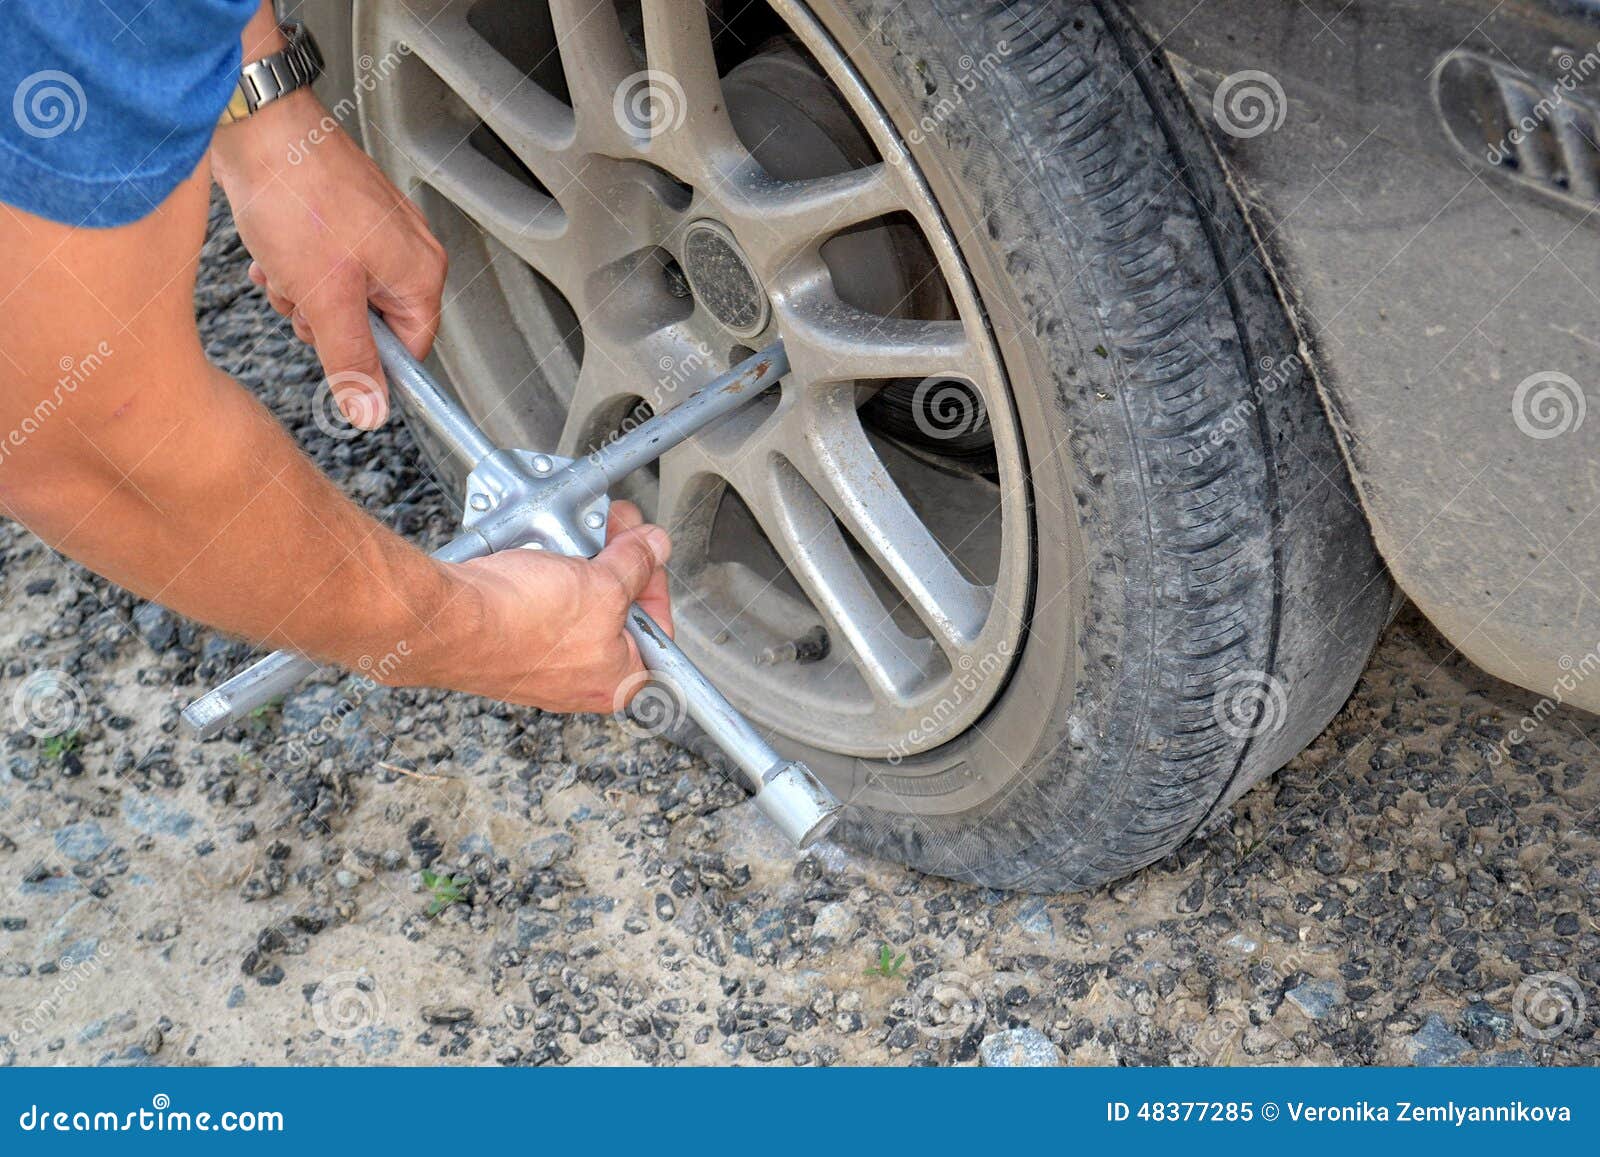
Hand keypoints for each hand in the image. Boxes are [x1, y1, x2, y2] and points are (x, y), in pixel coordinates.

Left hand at [211, 89, 446, 427]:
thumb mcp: (323, 297)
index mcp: (419, 273)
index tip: (330, 351)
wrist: (258, 125)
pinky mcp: (343, 217)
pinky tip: (272, 251)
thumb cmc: (297, 194)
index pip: (409, 350)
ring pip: (339, 296)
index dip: (366, 359)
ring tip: (281, 265)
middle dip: (322, 319)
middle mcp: (407, 251)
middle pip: (370, 324)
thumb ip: (350, 360)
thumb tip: (371, 412)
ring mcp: (375, 231)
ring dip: (301, 293)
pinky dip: (293, 267)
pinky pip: (323, 266)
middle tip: (299, 295)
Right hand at [405, 503, 674, 713]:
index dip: (655, 583)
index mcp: (617, 681)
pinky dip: (546, 572)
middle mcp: (581, 680)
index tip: (647, 553)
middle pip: (617, 612)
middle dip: (616, 562)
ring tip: (573, 535)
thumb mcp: (604, 584)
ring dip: (581, 561)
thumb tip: (655, 548)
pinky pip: (541, 602)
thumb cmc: (523, 623)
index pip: (658, 631)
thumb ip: (638, 563)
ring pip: (577, 602)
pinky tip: (543, 548)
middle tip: (613, 530)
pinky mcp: (510, 641)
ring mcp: (543, 662)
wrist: (449, 620)